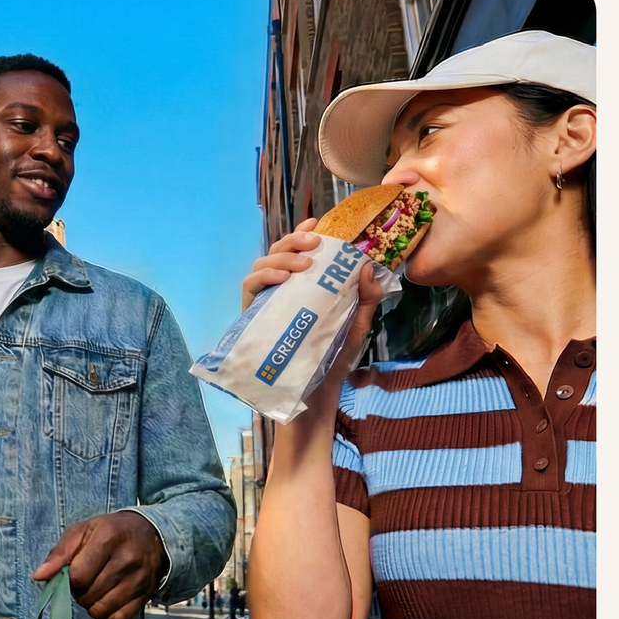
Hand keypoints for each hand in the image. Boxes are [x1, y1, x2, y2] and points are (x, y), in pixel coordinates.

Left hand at [33, 511, 164, 618]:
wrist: (151, 534)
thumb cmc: (110, 531)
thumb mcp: (82, 531)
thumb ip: (59, 553)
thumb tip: (38, 576)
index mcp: (108, 537)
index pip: (78, 576)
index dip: (71, 579)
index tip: (76, 572)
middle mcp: (127, 559)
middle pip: (89, 595)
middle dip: (81, 593)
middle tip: (86, 582)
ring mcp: (139, 579)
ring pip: (102, 610)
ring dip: (92, 605)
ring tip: (96, 591)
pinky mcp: (146, 595)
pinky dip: (108, 616)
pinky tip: (108, 602)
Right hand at [244, 219, 384, 390]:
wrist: (314, 396)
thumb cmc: (333, 361)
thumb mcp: (356, 326)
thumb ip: (366, 298)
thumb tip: (368, 266)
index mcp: (305, 288)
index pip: (299, 253)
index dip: (304, 232)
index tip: (318, 222)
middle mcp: (282, 292)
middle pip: (279, 252)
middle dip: (294, 239)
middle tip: (314, 241)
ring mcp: (266, 304)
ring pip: (262, 264)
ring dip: (282, 256)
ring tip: (303, 263)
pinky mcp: (253, 317)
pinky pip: (250, 287)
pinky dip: (265, 275)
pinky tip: (284, 277)